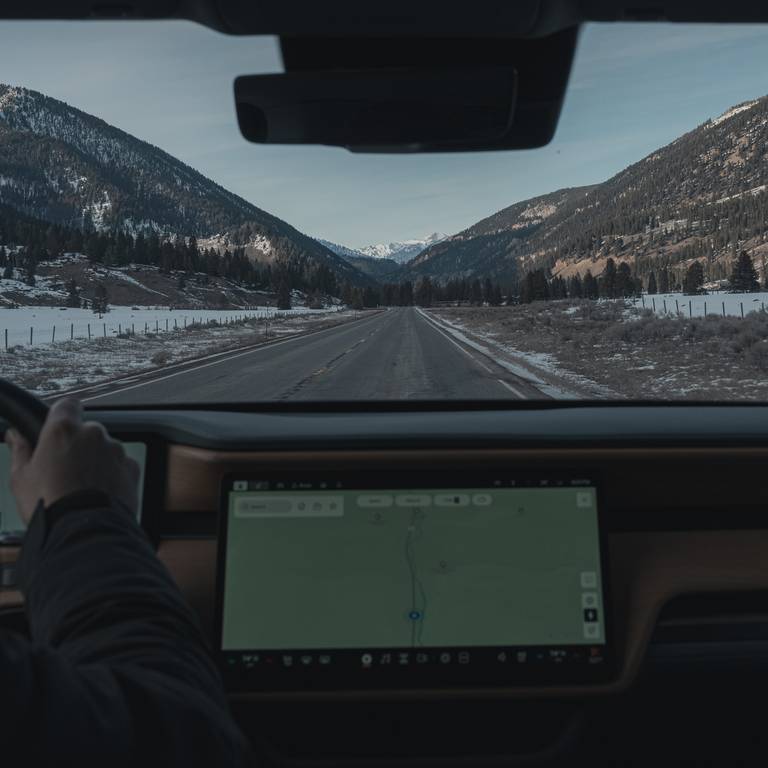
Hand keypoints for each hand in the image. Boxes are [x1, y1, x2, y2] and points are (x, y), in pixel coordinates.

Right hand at [5, 398, 139, 525]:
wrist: (83, 530)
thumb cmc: (48, 504)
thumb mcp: (21, 478)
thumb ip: (20, 450)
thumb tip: (15, 435)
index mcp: (63, 430)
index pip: (67, 405)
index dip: (63, 414)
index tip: (58, 426)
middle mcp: (93, 433)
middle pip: (87, 430)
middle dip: (78, 445)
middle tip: (65, 470)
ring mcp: (115, 450)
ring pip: (105, 448)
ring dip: (96, 460)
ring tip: (82, 487)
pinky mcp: (131, 467)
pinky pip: (120, 465)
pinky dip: (113, 474)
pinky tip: (99, 492)